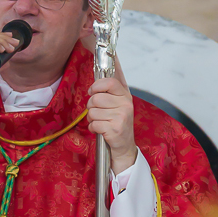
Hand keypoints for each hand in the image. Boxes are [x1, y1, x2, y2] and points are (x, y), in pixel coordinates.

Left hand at [87, 60, 136, 174]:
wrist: (124, 147)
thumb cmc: (117, 123)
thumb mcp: (117, 105)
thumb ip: (109, 91)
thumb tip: (98, 69)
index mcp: (126, 96)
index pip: (110, 82)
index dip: (97, 86)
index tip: (92, 91)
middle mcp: (125, 105)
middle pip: (96, 98)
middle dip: (91, 106)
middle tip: (97, 112)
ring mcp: (121, 118)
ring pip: (93, 112)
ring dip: (92, 119)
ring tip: (100, 122)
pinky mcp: (115, 130)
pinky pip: (94, 124)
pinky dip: (93, 128)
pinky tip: (101, 130)